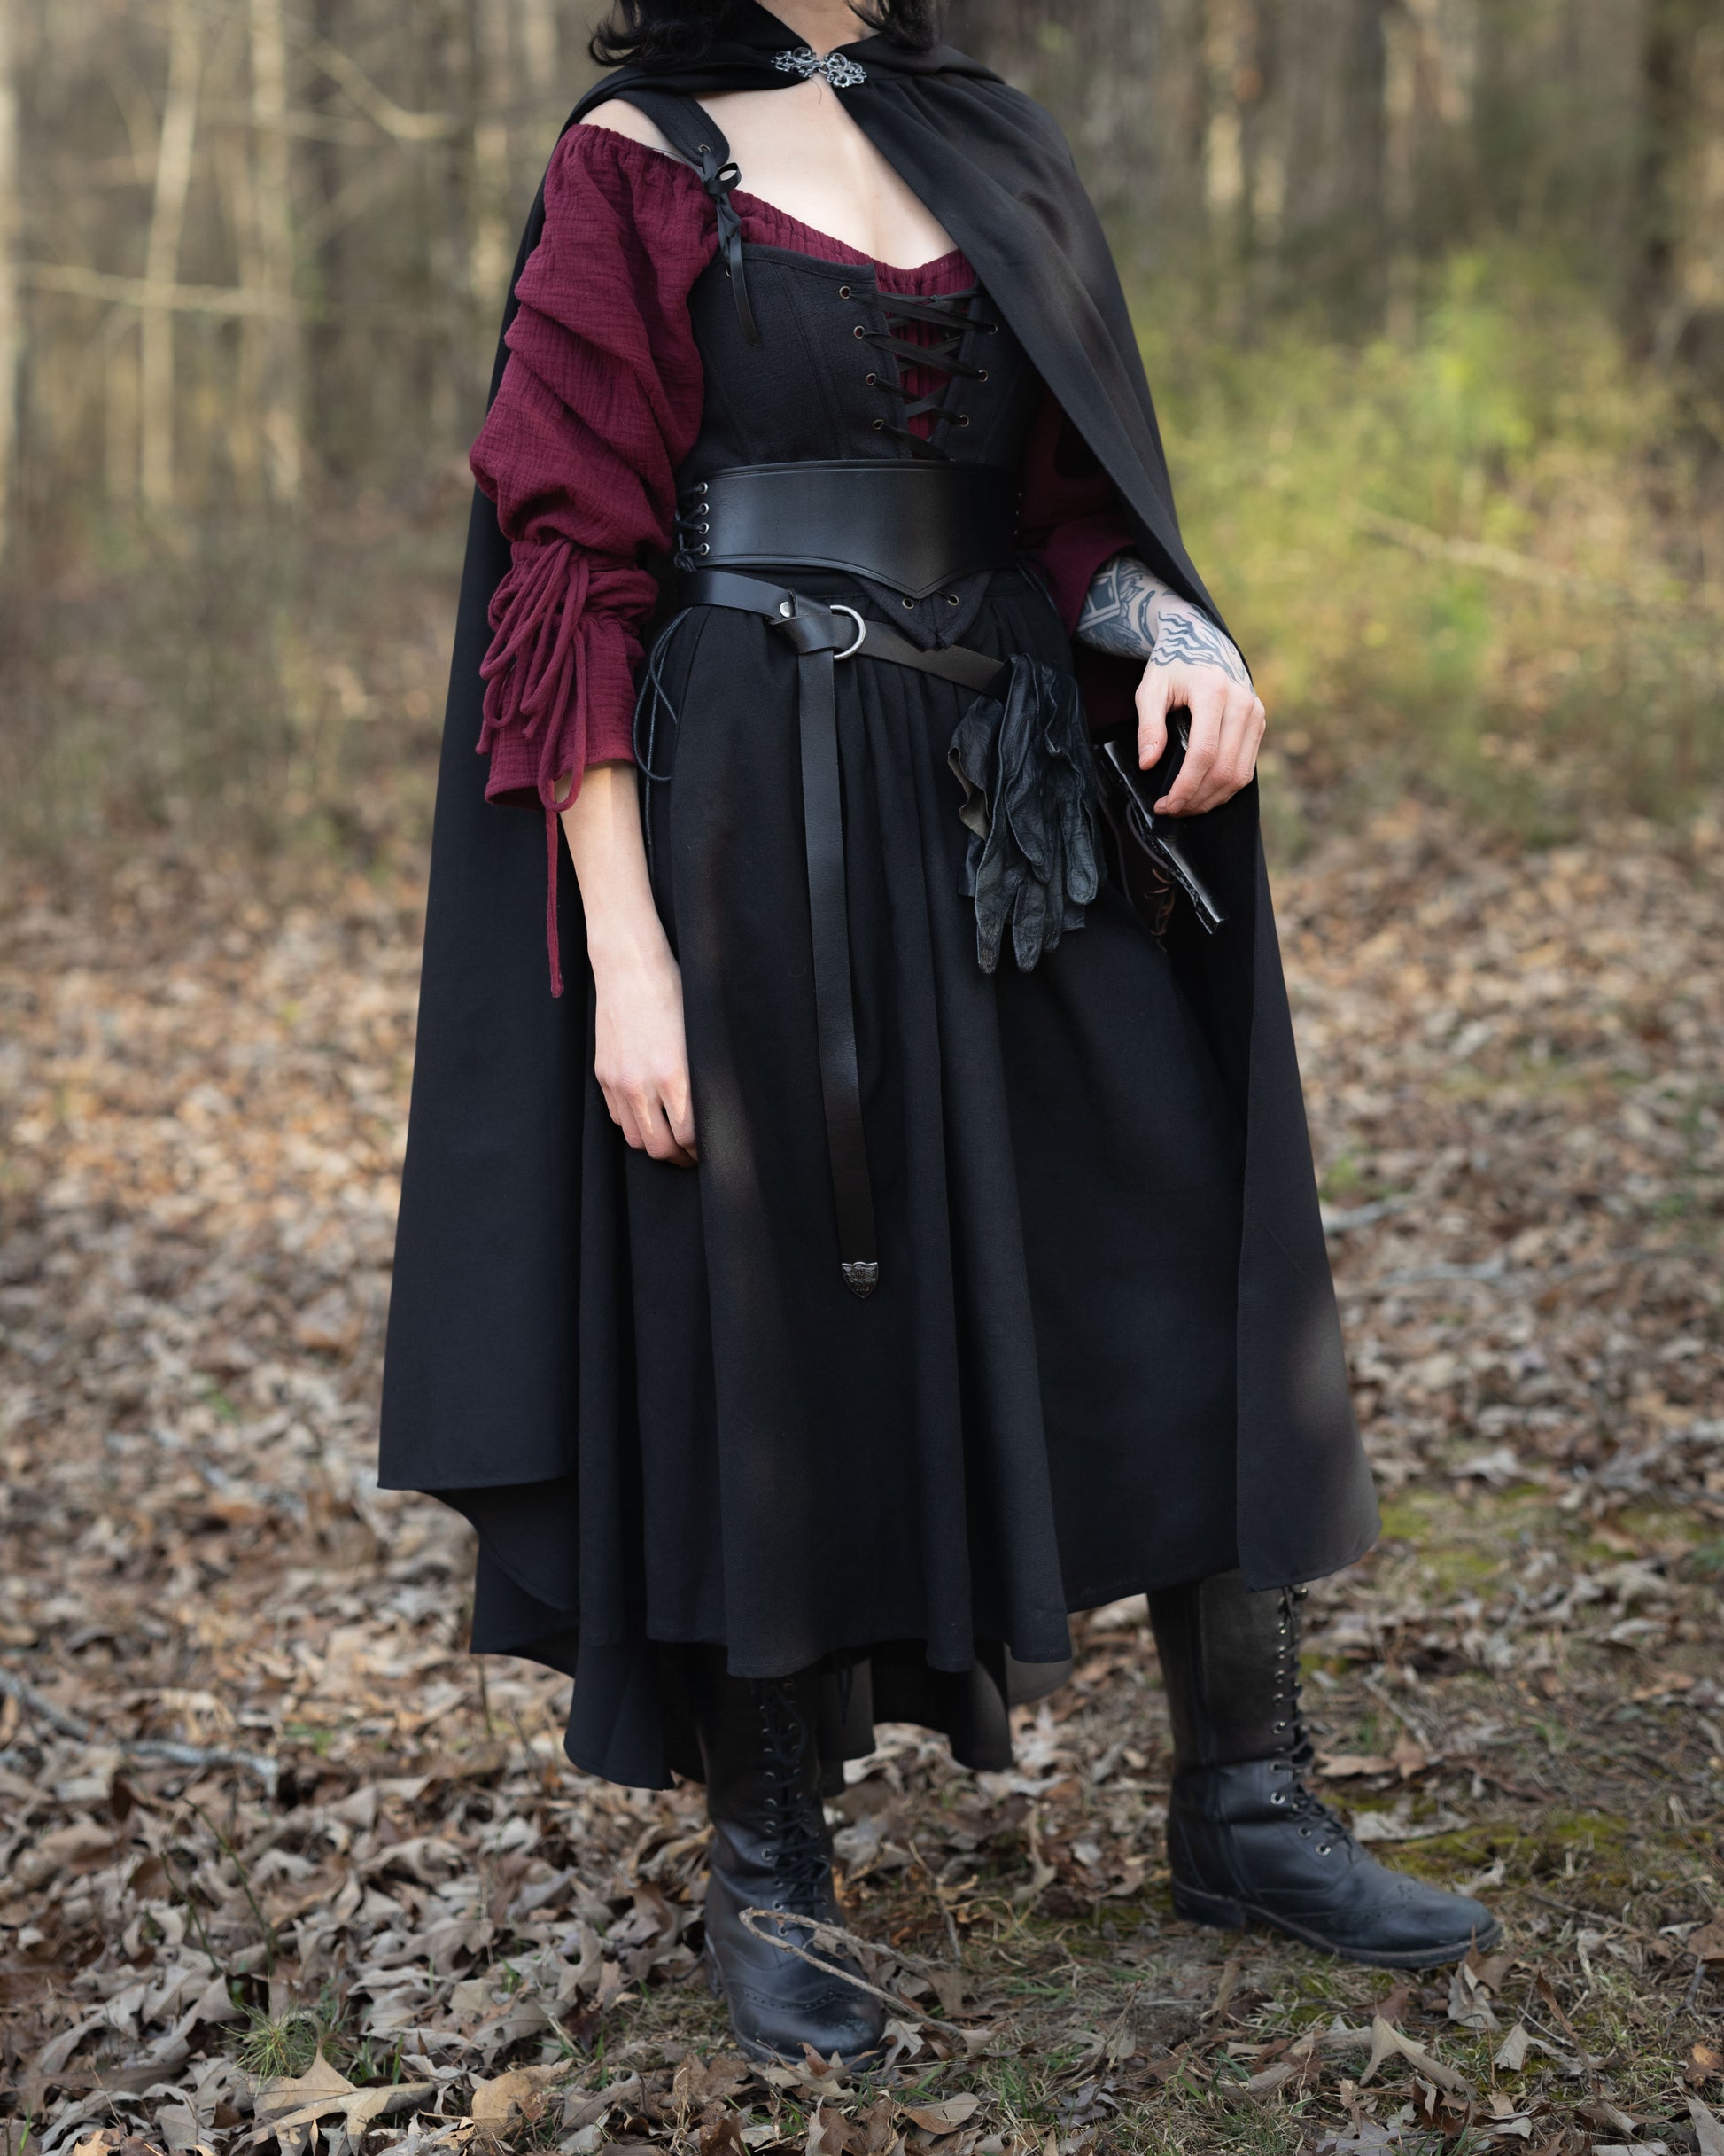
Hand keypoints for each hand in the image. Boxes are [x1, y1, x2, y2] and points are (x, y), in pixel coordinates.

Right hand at [591, 936, 696, 1166]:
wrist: (630, 968)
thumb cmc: (674, 994)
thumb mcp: (699, 1037)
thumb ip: (703, 1079)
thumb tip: (716, 1114)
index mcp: (674, 1075)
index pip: (690, 1135)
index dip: (704, 1150)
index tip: (714, 1149)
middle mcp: (642, 1084)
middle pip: (660, 1147)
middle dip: (681, 1157)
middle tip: (695, 1155)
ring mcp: (618, 1081)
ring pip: (635, 1138)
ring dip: (655, 1144)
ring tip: (672, 1139)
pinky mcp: (602, 1075)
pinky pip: (617, 1117)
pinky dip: (634, 1124)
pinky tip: (649, 1116)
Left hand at [1073, 554, 1265, 818]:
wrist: (1203, 642)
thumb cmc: (1172, 667)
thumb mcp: (1150, 689)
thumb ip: (1148, 726)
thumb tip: (1148, 765)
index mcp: (1214, 691)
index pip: (1204, 753)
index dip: (1185, 786)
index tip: (1164, 804)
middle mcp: (1242, 703)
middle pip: (1224, 769)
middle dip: (1196, 798)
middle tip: (1170, 810)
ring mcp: (1255, 713)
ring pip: (1239, 774)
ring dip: (1211, 799)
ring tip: (1185, 807)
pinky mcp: (1259, 723)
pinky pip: (1246, 768)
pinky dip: (1225, 789)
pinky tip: (1203, 795)